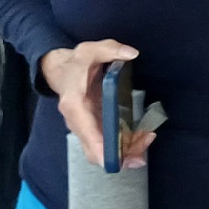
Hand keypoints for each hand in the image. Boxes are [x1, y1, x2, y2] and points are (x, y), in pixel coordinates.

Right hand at [39, 40, 152, 168]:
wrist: (61, 70)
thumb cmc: (76, 62)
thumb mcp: (91, 50)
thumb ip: (111, 49)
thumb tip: (132, 54)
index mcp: (74, 105)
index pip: (86, 132)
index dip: (100, 148)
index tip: (115, 159)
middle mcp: (77, 122)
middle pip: (94, 150)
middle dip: (119, 155)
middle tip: (143, 149)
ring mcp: (84, 128)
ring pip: (101, 151)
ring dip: (125, 152)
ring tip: (147, 139)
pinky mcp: (93, 128)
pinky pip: (106, 144)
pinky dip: (124, 145)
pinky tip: (141, 136)